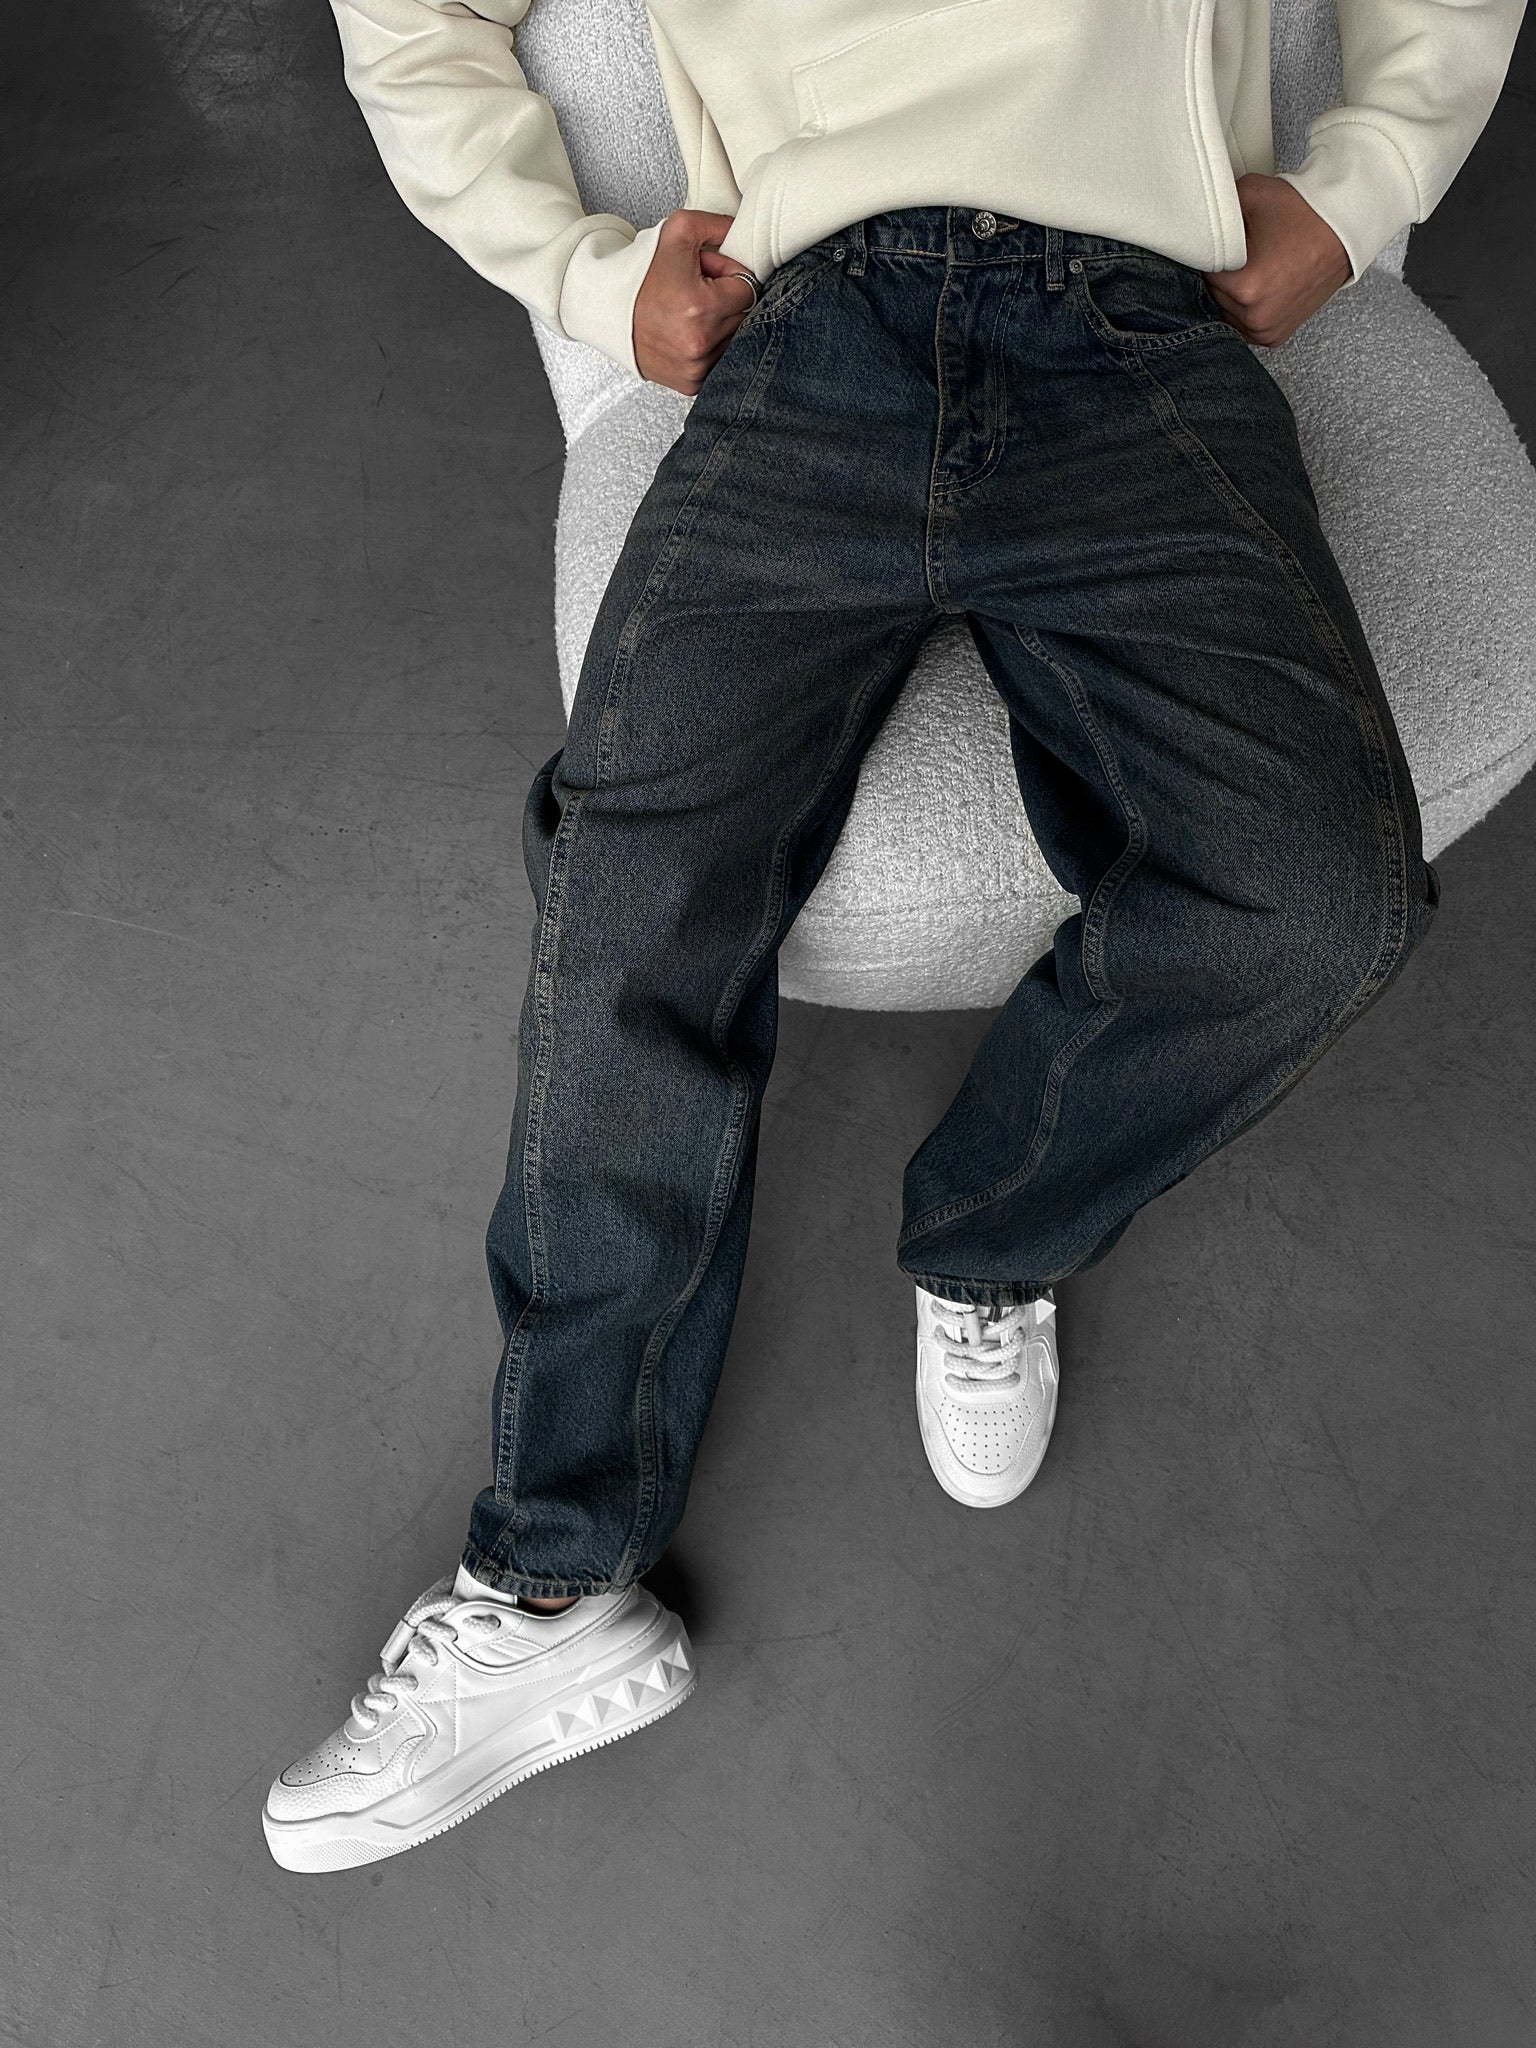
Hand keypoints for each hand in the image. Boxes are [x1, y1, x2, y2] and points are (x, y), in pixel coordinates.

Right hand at [633, 209, 758, 393]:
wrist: (605, 308)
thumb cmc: (638, 274)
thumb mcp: (678, 231)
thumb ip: (718, 225)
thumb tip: (744, 236)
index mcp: (701, 307)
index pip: (749, 289)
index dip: (730, 275)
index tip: (709, 273)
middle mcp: (700, 343)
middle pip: (744, 315)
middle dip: (725, 299)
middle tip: (696, 290)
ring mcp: (696, 368)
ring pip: (734, 340)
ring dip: (720, 324)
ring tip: (689, 312)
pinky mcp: (690, 383)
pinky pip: (719, 361)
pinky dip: (710, 346)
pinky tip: (687, 333)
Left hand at [1201, 172, 1351, 347]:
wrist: (1343, 226)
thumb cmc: (1302, 211)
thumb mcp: (1249, 195)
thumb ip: (1212, 212)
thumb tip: (1187, 225)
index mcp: (1245, 287)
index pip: (1198, 275)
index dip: (1204, 257)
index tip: (1216, 245)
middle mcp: (1255, 316)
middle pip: (1210, 298)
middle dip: (1217, 277)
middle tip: (1239, 254)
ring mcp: (1265, 331)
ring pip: (1223, 314)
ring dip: (1228, 296)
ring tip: (1252, 268)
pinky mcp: (1274, 338)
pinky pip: (1242, 326)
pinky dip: (1243, 309)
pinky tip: (1257, 286)